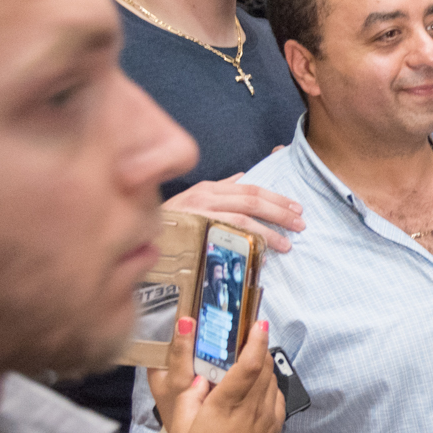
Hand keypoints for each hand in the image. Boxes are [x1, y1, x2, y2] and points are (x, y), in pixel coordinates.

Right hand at [155, 316, 284, 432]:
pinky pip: (275, 395)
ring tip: (246, 355)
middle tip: (246, 330)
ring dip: (262, 363)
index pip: (249, 366)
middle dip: (258, 344)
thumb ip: (188, 397)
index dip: (256, 341)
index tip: (258, 324)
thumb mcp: (182, 430)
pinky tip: (254, 385)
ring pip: (272, 379)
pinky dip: (267, 383)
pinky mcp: (275, 426)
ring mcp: (267, 418)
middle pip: (264, 366)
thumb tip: (197, 375)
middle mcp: (252, 409)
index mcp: (226, 407)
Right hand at [164, 176, 304, 252]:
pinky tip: (261, 255)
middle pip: (251, 202)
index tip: (296, 207)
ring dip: (269, 232)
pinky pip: (224, 240)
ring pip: (242, 221)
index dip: (277, 198)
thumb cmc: (166, 222)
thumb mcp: (191, 199)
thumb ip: (219, 189)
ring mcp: (197, 217)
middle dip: (280, 212)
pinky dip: (246, 246)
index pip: (250, 189)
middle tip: (300, 224)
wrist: (132, 235)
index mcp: (207, 189)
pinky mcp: (191, 236)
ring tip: (288, 244)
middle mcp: (204, 198)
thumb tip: (242, 177)